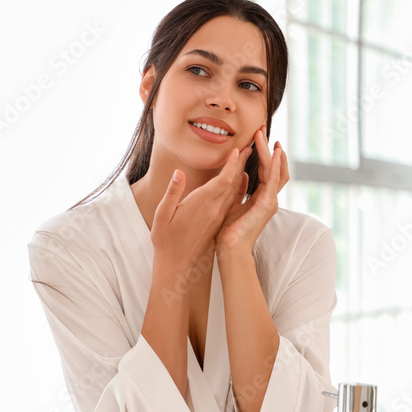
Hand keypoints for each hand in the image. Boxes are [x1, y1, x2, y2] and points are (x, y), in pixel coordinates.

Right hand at [151, 147, 248, 271]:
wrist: (177, 265)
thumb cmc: (165, 240)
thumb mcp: (161, 216)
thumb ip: (172, 193)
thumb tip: (179, 173)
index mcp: (202, 206)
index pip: (223, 181)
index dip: (232, 165)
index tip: (238, 150)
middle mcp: (215, 210)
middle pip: (233, 183)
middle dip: (242, 164)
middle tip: (250, 146)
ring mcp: (218, 216)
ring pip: (234, 191)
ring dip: (241, 173)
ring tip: (246, 157)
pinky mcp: (217, 221)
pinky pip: (231, 200)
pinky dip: (236, 187)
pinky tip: (238, 179)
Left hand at [215, 127, 288, 254]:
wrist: (230, 251)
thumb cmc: (228, 233)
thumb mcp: (233, 205)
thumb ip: (239, 190)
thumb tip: (242, 175)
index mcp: (260, 198)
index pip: (265, 171)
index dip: (263, 154)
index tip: (258, 138)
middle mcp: (269, 198)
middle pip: (274, 167)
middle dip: (269, 147)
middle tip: (262, 129)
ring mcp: (270, 201)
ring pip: (275, 170)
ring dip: (270, 151)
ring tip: (264, 134)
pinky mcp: (267, 204)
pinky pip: (273, 180)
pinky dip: (275, 164)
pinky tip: (275, 151)